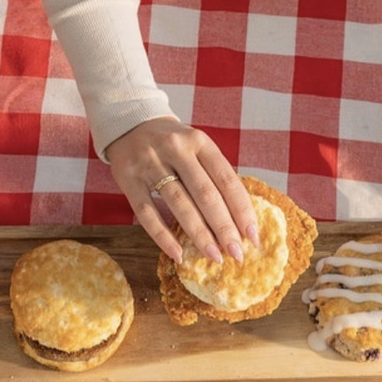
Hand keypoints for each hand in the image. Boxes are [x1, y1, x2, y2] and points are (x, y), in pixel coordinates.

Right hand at [106, 116, 257, 262]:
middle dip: (224, 227)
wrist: (129, 124)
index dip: (242, 209)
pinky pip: (147, 213)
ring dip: (199, 235)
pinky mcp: (129, 179)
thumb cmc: (173, 145)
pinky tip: (177, 254)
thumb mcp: (197, 148)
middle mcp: (176, 149)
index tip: (253, 236)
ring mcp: (150, 163)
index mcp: (200, 142)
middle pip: (205, 194)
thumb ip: (214, 176)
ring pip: (179, 204)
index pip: (226, 179)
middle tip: (236, 253)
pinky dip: (162, 236)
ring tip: (214, 256)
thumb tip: (239, 220)